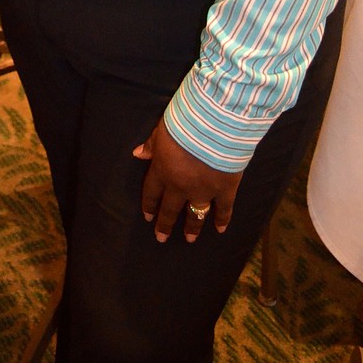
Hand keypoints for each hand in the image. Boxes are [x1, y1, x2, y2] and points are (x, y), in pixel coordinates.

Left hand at [132, 120, 242, 242]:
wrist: (214, 125)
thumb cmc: (184, 123)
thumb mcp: (161, 131)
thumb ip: (151, 146)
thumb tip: (137, 154)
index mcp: (162, 171)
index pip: (152, 192)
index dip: (149, 205)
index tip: (148, 218)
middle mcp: (180, 186)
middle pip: (170, 209)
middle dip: (165, 224)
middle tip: (161, 238)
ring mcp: (203, 191)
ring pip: (194, 215)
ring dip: (192, 227)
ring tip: (190, 239)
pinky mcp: (225, 189)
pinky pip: (223, 209)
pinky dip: (223, 220)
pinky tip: (220, 230)